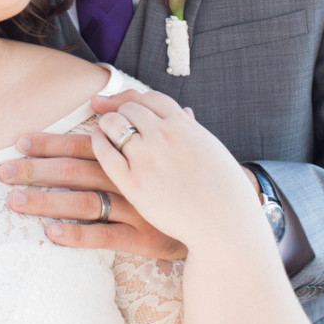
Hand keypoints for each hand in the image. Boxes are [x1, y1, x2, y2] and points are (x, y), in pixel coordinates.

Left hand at [0, 91, 187, 258]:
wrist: (227, 212)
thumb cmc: (191, 173)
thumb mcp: (171, 139)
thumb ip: (144, 117)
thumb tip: (110, 96)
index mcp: (130, 153)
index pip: (83, 142)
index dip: (50, 141)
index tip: (19, 141)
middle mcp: (128, 176)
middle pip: (75, 168)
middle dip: (36, 168)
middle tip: (2, 171)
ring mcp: (134, 207)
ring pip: (83, 201)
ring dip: (46, 200)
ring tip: (14, 200)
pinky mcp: (143, 237)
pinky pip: (105, 236)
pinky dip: (77, 234)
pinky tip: (50, 234)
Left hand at [94, 89, 260, 251]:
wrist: (225, 225)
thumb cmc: (225, 191)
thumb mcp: (212, 150)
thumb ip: (192, 130)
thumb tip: (186, 112)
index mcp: (183, 126)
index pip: (151, 98)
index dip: (137, 101)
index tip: (128, 107)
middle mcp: (163, 136)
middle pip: (130, 109)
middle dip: (120, 111)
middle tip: (113, 118)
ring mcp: (147, 158)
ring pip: (114, 125)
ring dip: (107, 123)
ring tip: (104, 129)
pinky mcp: (134, 184)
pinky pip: (106, 154)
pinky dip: (98, 143)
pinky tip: (98, 143)